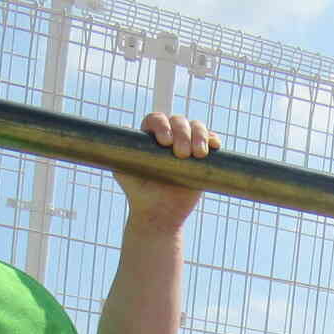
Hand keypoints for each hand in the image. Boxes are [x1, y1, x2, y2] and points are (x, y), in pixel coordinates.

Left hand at [115, 113, 221, 230]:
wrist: (158, 214)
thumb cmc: (138, 193)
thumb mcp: (123, 173)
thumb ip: (119, 155)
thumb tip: (120, 138)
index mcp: (150, 136)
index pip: (156, 119)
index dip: (162, 125)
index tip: (164, 142)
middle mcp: (169, 136)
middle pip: (179, 121)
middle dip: (182, 134)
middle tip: (180, 155)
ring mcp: (187, 144)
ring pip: (197, 127)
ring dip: (200, 135)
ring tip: (197, 155)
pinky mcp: (202, 156)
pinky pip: (211, 140)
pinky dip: (213, 140)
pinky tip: (214, 146)